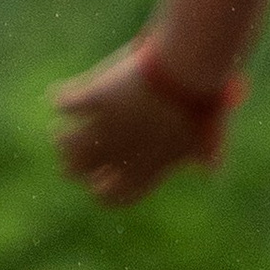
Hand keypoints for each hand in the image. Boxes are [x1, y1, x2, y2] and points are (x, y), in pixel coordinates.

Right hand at [51, 41, 227, 207]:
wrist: (186, 74)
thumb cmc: (202, 106)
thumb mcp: (207, 139)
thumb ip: (204, 157)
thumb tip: (210, 171)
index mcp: (147, 168)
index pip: (114, 195)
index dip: (101, 191)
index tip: (96, 183)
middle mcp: (120, 153)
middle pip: (80, 172)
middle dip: (73, 166)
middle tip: (72, 155)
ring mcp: (105, 126)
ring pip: (66, 143)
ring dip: (61, 137)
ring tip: (60, 129)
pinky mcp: (95, 97)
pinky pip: (64, 104)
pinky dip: (59, 99)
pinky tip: (59, 94)